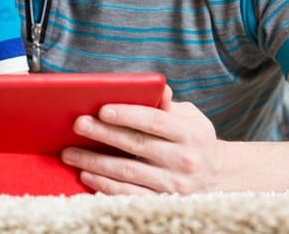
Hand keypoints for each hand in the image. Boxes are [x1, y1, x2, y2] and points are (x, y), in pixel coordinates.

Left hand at [60, 86, 223, 193]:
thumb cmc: (195, 140)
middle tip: (78, 124)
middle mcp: (184, 160)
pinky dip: (104, 185)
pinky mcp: (162, 202)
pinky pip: (128, 194)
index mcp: (191, 134)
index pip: (155, 121)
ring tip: (70, 153)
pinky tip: (86, 174)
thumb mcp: (192, 118)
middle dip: (103, 134)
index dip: (128, 114)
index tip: (102, 109)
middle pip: (136, 145)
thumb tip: (157, 86)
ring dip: (95, 162)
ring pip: (127, 172)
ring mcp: (174, 185)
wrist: (219, 178)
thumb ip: (169, 104)